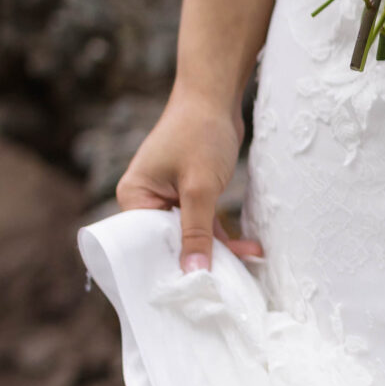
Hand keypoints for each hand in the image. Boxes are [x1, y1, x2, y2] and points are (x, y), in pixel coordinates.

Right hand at [116, 91, 262, 273]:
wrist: (215, 94)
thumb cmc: (199, 132)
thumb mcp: (199, 187)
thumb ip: (197, 232)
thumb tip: (194, 274)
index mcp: (134, 197)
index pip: (145, 244)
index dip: (168, 267)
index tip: (192, 292)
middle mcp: (146, 199)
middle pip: (170, 242)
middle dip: (199, 262)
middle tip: (224, 289)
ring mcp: (169, 197)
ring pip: (192, 235)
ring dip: (220, 251)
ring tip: (247, 270)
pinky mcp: (191, 194)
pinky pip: (205, 223)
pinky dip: (225, 235)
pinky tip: (250, 249)